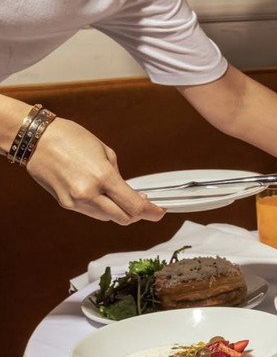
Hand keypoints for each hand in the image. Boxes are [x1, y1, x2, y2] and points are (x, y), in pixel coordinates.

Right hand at [25, 118, 165, 224]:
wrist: (35, 139)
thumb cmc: (72, 138)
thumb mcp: (105, 153)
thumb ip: (119, 177)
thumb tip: (131, 194)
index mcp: (103, 177)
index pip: (135, 206)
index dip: (151, 212)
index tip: (160, 212)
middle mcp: (89, 194)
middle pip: (124, 218)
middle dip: (138, 214)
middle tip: (146, 206)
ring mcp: (76, 201)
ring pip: (108, 217)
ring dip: (120, 211)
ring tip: (125, 198)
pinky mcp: (65, 204)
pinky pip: (92, 212)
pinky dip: (104, 208)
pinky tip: (107, 198)